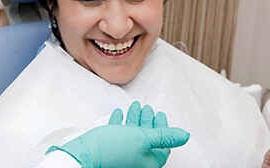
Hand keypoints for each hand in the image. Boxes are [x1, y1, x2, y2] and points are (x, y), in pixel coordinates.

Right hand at [47, 101, 189, 167]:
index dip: (163, 128)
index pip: (162, 145)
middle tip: (147, 109)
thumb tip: (185, 136)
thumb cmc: (113, 148)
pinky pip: (117, 135)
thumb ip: (164, 136)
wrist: (85, 154)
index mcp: (148, 161)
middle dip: (147, 121)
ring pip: (132, 135)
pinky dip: (120, 123)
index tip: (160, 114)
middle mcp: (136, 160)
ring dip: (134, 119)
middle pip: (147, 139)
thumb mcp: (143, 138)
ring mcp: (122, 156)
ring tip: (135, 107)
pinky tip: (119, 113)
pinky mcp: (109, 150)